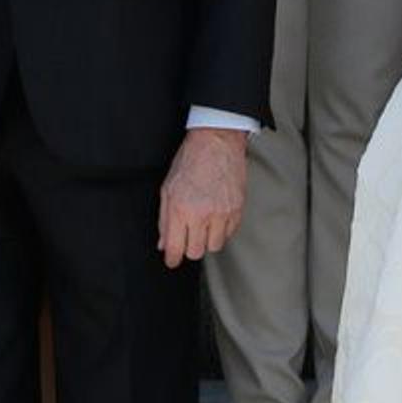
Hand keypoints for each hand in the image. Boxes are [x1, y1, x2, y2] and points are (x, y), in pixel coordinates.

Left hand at [158, 127, 247, 268]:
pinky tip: (216, 217)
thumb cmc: (190, 161)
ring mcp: (222, 213)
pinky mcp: (237, 209)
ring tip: (203, 226)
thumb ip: (164, 220)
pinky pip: (230, 233)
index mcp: (180, 209)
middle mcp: (202, 214)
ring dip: (207, 240)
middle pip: (196, 252)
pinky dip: (222, 230)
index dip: (172, 259)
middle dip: (189, 248)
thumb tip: (164, 244)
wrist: (217, 142)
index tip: (172, 260)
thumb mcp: (168, 189)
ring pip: (215, 246)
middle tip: (187, 236)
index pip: (176, 249)